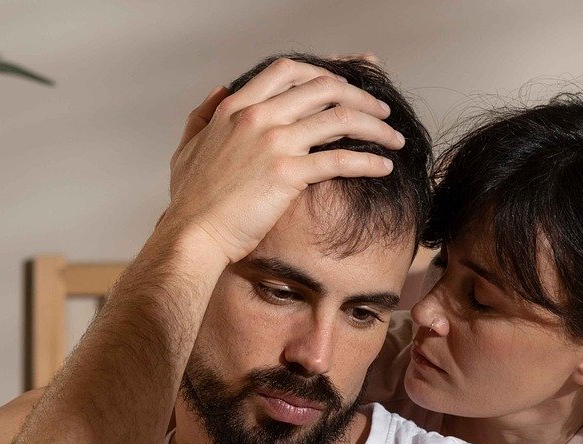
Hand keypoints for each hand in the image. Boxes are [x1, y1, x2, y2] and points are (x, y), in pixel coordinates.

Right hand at [159, 57, 404, 264]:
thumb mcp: (188, 146)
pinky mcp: (286, 174)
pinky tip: (384, 166)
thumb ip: (203, 115)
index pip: (289, 71)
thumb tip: (220, 91)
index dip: (326, 70)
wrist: (192, 234)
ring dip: (375, 126)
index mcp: (236, 107)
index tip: (349, 80)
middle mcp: (257, 117)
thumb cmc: (191, 200)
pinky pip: (339, 160)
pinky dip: (368, 161)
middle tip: (382, 110)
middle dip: (360, 96)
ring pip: (339, 119)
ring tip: (394, 137)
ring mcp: (273, 143)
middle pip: (324, 88)